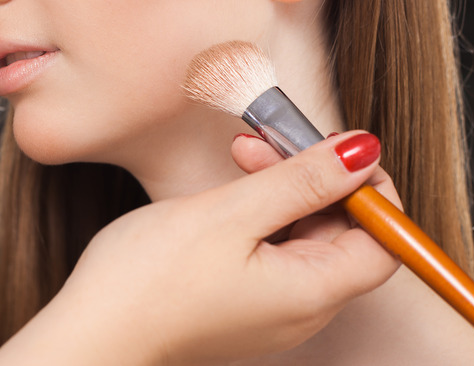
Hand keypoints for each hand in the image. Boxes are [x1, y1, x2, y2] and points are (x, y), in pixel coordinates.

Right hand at [0, 131, 400, 365]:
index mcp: (310, 292)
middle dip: (312, 178)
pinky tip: (231, 192)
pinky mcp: (243, 303)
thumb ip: (302, 181)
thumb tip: (364, 152)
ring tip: (240, 156)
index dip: (369, 190)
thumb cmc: (148, 282)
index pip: (382, 240)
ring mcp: (270, 309)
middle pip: (340, 233)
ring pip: (302, 237)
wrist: (91, 331)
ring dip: (281, 190)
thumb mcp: (231, 214)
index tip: (337, 151)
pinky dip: (260, 215)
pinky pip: (272, 252)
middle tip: (268, 141)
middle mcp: (300, 310)